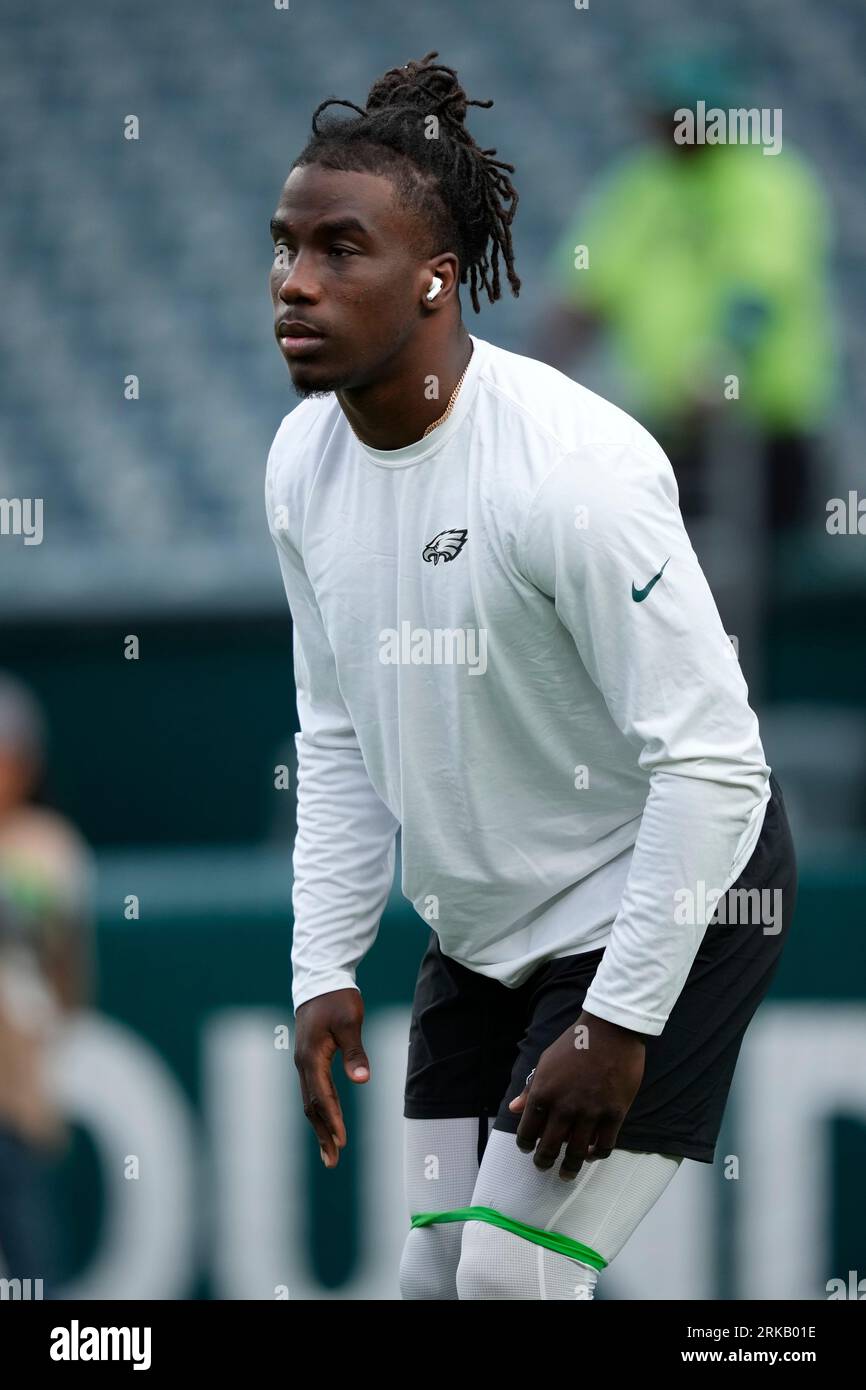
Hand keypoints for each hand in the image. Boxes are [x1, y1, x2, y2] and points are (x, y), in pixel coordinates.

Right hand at [294, 987, 369, 1169]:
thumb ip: (355, 1052)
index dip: (332, 1120)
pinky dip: (322, 1110)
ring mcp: (304, 1063)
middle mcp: (303, 1064)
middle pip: (311, 1106)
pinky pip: (314, 1091)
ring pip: (310, 1101)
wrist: (320, 980)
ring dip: (320, 1127)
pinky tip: (330, 1122)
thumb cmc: (337, 1000)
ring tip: (330, 1152)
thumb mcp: (350, 1023)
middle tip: (332, 1161)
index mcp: (311, 1057)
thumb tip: (362, 1080)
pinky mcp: (309, 1060)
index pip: (321, 1097)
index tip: (342, 1141)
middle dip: (323, 1134)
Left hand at [508, 1009, 645, 1179]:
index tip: (528, 1148)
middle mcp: (564, 1106)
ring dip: (569, 1168)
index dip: (525, 1145)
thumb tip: (514, 1109)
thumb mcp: (545, 1061)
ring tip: (566, 1174)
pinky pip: (604, 1146)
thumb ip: (530, 1088)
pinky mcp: (614, 1114)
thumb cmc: (574, 1043)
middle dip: (543, 1162)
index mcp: (543, 1092)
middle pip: (549, 1148)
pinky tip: (590, 1155)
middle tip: (544, 1167)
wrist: (610, 1030)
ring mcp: (590, 1112)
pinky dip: (595, 1155)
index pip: (527, 1131)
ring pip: (576, 1153)